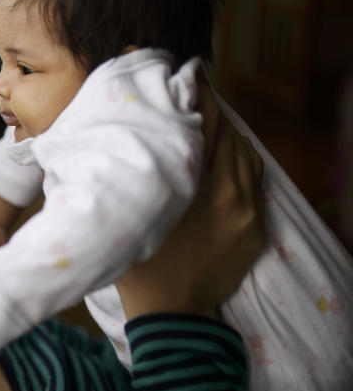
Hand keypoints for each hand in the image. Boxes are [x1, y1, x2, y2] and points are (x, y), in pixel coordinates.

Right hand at [116, 88, 265, 318]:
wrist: (173, 314)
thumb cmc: (141, 265)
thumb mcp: (134, 214)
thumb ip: (141, 174)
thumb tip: (135, 136)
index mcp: (202, 188)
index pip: (209, 126)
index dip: (200, 97)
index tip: (190, 76)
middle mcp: (234, 196)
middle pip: (231, 137)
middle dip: (213, 115)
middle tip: (191, 98)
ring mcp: (250, 213)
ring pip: (247, 157)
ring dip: (229, 139)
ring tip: (206, 128)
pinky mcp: (257, 229)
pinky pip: (254, 184)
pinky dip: (239, 165)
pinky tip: (221, 163)